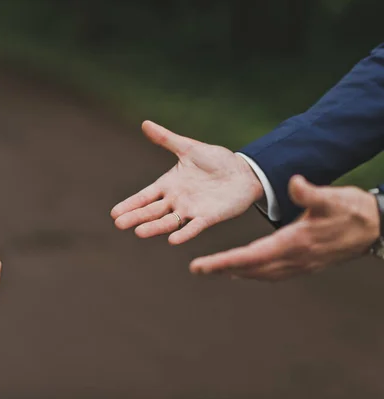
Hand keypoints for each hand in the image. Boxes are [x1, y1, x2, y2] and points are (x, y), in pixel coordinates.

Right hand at [111, 121, 263, 243]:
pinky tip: (172, 240)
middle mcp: (176, 200)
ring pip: (168, 221)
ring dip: (154, 227)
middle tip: (120, 224)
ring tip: (139, 232)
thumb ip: (166, 139)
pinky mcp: (207, 217)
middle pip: (152, 211)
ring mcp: (191, 210)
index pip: (145, 196)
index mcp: (169, 185)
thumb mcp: (189, 147)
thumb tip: (145, 123)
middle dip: (136, 217)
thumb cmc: (216, 160)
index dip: (131, 204)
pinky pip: (193, 227)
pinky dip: (183, 233)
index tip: (115, 213)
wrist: (243, 172)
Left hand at [190, 176, 380, 280]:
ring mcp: (301, 265)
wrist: (376, 227)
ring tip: (214, 270)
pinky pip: (273, 272)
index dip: (225, 262)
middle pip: (251, 268)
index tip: (202, 265)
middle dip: (223, 269)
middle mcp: (294, 258)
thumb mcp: (332, 197)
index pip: (251, 256)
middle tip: (198, 270)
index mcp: (294, 243)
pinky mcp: (305, 264)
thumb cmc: (353, 210)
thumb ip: (310, 193)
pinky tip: (244, 270)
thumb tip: (293, 183)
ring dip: (237, 272)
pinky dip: (255, 271)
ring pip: (262, 273)